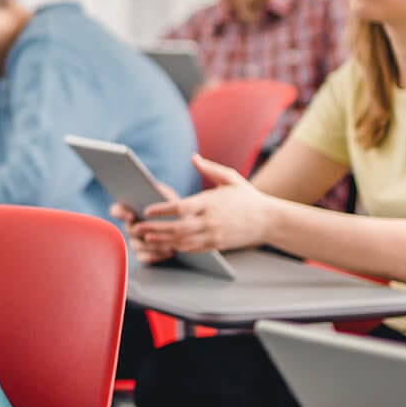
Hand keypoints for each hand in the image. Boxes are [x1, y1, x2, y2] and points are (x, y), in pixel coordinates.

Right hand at [111, 177, 180, 263]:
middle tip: (149, 231)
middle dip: (139, 231)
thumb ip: (158, 191)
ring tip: (166, 243)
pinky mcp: (144, 254)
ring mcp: (136, 240)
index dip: (120, 213)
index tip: (131, 216)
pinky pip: (144, 258)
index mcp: (131, 209)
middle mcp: (131, 226)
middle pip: (128, 230)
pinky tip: (169, 252)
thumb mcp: (167, 195)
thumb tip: (153, 189)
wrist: (188, 226)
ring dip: (151, 244)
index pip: (116, 210)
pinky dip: (156, 255)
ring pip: (136, 245)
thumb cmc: (174, 207)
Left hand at [131, 155, 270, 254]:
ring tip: (144, 238)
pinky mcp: (216, 245)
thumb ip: (209, 168)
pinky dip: (176, 248)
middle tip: (136, 227)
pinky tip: (163, 245)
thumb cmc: (247, 196)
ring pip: (182, 241)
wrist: (269, 220)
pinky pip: (192, 249)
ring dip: (161, 241)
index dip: (162, 209)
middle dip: (155, 228)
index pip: (182, 207)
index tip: (147, 209)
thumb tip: (193, 157)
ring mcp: (214, 235)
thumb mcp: (230, 178)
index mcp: (211, 202)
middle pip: (177, 228)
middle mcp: (211, 220)